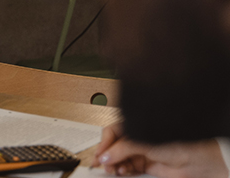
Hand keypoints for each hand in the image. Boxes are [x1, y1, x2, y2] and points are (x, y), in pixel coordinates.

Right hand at [94, 123, 227, 176]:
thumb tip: (104, 156)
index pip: (112, 132)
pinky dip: (123, 171)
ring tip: (113, 170)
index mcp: (134, 126)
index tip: (99, 154)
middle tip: (102, 165)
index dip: (104, 143)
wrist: (198, 161)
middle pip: (114, 146)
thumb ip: (121, 149)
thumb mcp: (142, 142)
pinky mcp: (147, 166)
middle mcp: (136, 138)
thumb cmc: (175, 142)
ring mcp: (141, 152)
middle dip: (107, 155)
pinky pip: (129, 169)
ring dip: (114, 165)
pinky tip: (121, 172)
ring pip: (120, 159)